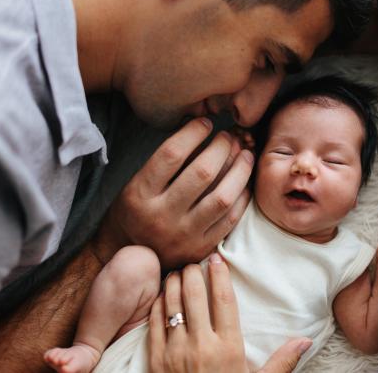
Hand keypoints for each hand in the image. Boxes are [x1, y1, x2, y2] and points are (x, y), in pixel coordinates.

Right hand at [94, 118, 253, 269]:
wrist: (132, 255)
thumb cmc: (137, 211)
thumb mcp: (137, 184)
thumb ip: (166, 162)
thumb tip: (202, 131)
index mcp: (140, 194)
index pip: (171, 155)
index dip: (193, 133)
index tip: (205, 123)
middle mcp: (162, 216)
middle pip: (202, 173)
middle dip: (221, 148)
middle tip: (228, 137)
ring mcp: (184, 235)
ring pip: (222, 198)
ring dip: (239, 171)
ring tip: (245, 154)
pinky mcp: (201, 249)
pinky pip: (230, 219)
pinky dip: (242, 197)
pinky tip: (244, 181)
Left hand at [148, 254, 311, 372]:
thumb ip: (282, 362)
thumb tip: (306, 341)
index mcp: (228, 349)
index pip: (224, 301)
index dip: (220, 275)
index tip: (217, 259)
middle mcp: (201, 347)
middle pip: (195, 295)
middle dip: (193, 272)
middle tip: (195, 261)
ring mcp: (175, 353)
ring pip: (172, 304)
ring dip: (174, 283)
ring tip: (178, 272)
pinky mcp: (156, 360)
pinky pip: (154, 323)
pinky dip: (158, 304)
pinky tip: (163, 294)